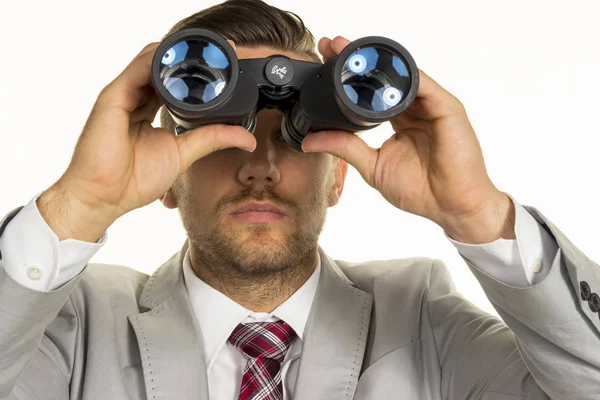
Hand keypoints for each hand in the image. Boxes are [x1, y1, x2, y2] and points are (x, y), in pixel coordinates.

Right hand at [38, 42, 256, 240]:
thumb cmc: (134, 179)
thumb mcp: (183, 153)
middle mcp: (136, 98)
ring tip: (207, 53)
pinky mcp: (112, 97)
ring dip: (178, 55)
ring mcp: (123, 95)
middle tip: (225, 52)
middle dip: (192, 59)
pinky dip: (156, 60)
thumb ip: (212, 139)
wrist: (105, 196)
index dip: (197, 73)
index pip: (174, 82)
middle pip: (164, 68)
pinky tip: (177, 59)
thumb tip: (247, 138)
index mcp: (150, 109)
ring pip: (151, 62)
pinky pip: (136, 70)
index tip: (226, 66)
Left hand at [302, 36, 513, 242]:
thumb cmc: (420, 190)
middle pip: (385, 78)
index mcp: (398, 120)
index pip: (372, 92)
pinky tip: (383, 68)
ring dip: (376, 62)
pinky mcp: (447, 108)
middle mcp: (414, 108)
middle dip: (358, 62)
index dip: (350, 78)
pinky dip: (404, 75)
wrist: (451, 206)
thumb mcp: (372, 166)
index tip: (325, 62)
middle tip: (331, 46)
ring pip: (402, 75)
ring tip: (349, 50)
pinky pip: (424, 85)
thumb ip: (344, 148)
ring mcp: (431, 106)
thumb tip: (309, 141)